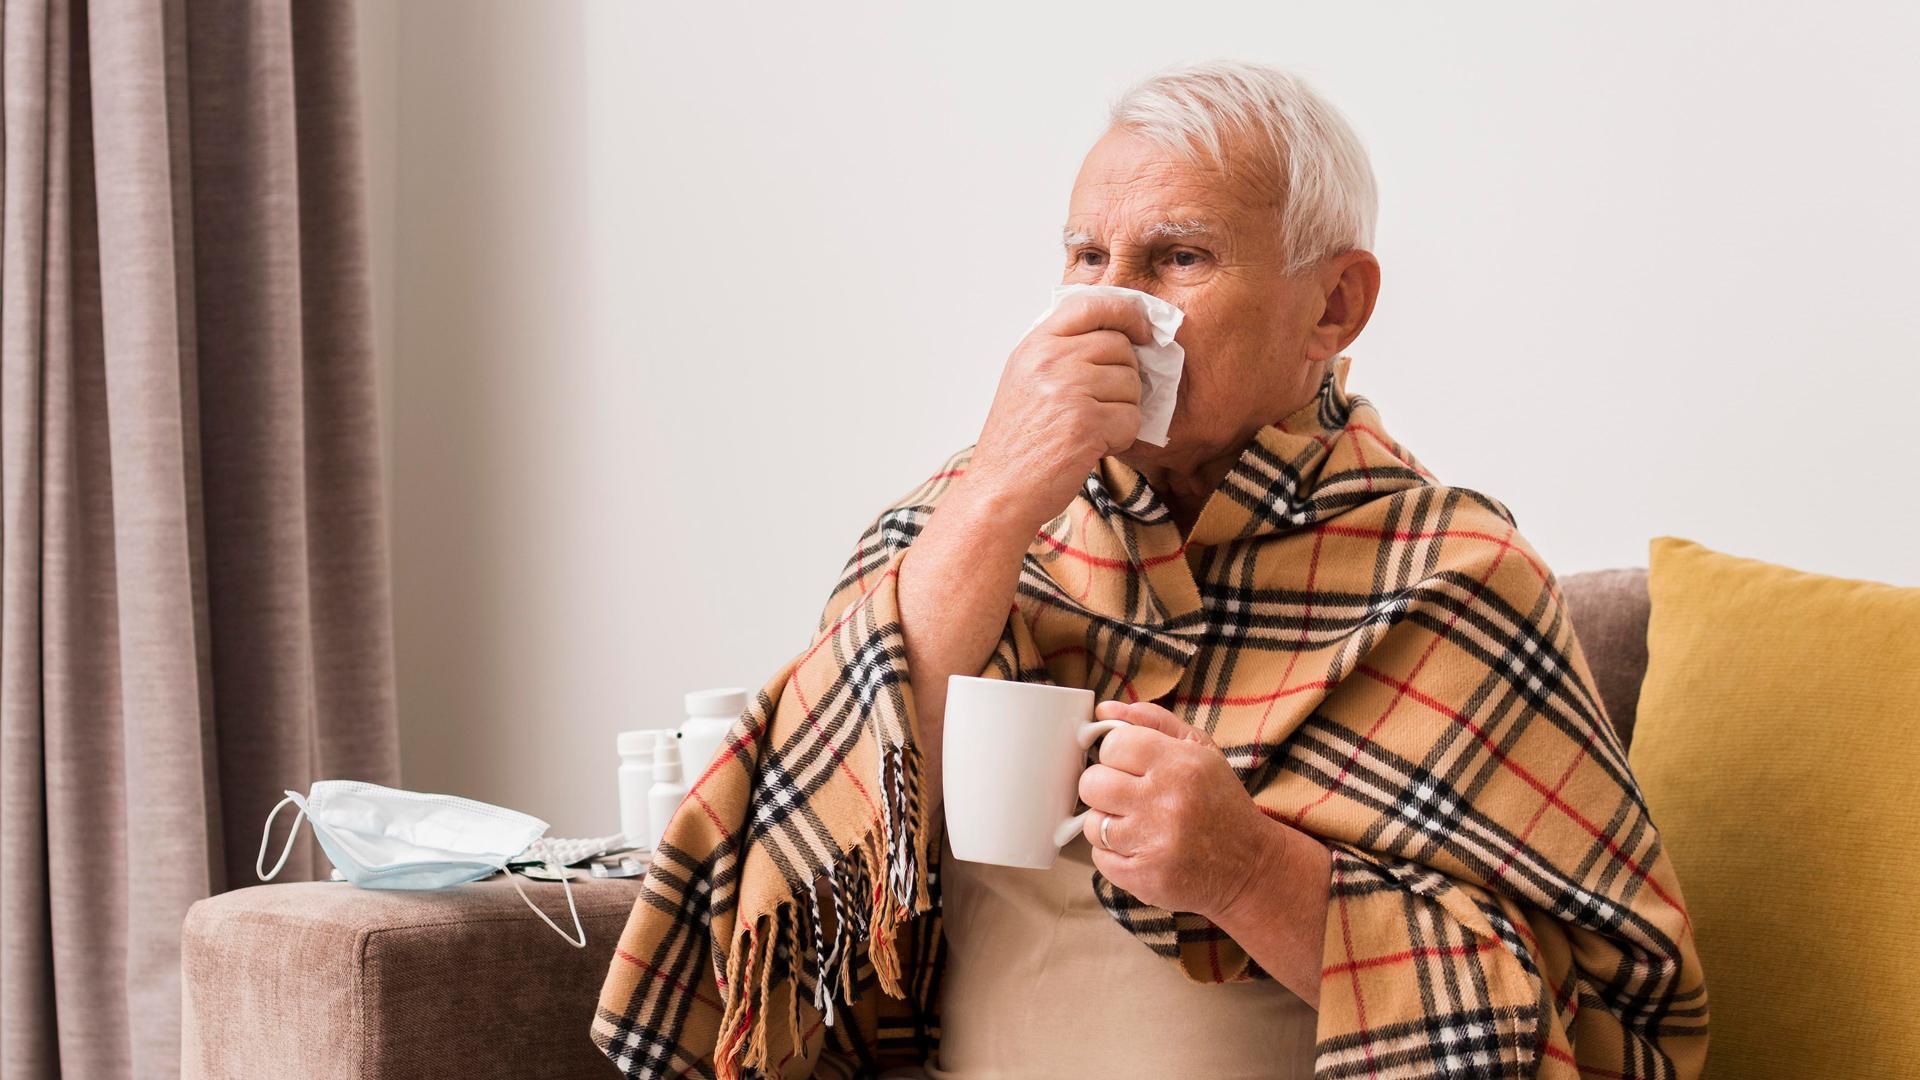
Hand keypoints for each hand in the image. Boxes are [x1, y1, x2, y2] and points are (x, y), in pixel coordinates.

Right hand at [961, 293, 1152, 531]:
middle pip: (1121, 347)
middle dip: (1123, 377)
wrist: (999, 491)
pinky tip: (1092, 446)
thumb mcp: (1026, 379)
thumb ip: (1061, 350)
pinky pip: (1132, 419)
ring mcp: (1069, 389)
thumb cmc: (1017, 442)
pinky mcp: (1088, 423)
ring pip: (1132, 384)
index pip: (1093, 304)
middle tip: (1100, 405)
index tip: (1143, 331)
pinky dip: (1121, 437)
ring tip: (1090, 429)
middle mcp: (1050, 359)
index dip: (1128, 312)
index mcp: (1035, 344)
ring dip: (1122, 410)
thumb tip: (1119, 334)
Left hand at [1077, 700, 1286, 920]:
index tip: (1129, 764)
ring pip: (1092, 823)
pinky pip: (1099, 858)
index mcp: (1180, 764)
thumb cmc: (1219, 801)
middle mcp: (1166, 802)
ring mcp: (1153, 844)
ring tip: (1138, 824)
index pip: (1113, 744)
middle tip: (1128, 795)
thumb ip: (1153, 721)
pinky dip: (1114, 853)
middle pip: (1092, 783)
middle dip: (1104, 787)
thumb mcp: (1200, 749)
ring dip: (1108, 823)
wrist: (1249, 866)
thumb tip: (1103, 708)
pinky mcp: (1144, 878)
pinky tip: (1140, 848)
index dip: (1115, 753)